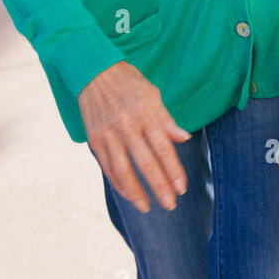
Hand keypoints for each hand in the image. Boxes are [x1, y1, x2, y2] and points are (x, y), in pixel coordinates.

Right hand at [78, 60, 190, 212]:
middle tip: (170, 205)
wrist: (93, 71)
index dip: (173, 170)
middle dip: (159, 186)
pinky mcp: (95, 140)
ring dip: (136, 192)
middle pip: (146, 163)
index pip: (163, 148)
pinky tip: (129, 194)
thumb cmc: (129, 82)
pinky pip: (107, 167)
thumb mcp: (153, 94)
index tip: (182, 188)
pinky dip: (118, 183)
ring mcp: (108, 134)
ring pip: (123, 170)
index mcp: (146, 113)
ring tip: (147, 207)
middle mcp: (127, 126)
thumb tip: (184, 139)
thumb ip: (167, 120)